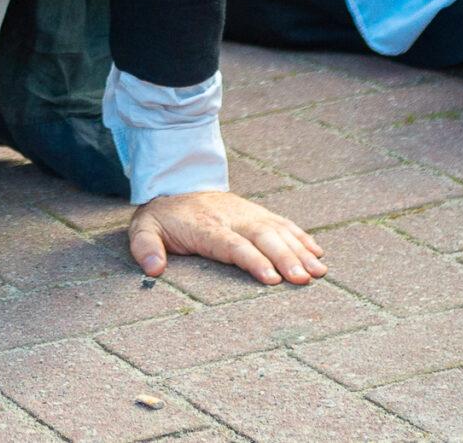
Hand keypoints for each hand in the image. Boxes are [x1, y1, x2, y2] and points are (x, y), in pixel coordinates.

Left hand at [128, 190, 325, 285]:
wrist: (176, 182)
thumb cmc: (162, 215)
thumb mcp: (143, 228)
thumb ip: (145, 247)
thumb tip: (153, 269)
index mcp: (206, 225)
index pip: (232, 244)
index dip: (253, 261)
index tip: (271, 278)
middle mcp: (232, 217)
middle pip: (263, 238)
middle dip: (285, 258)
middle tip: (303, 280)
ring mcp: (247, 213)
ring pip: (278, 230)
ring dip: (300, 250)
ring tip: (319, 271)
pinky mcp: (257, 212)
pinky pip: (283, 223)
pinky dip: (301, 237)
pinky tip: (317, 252)